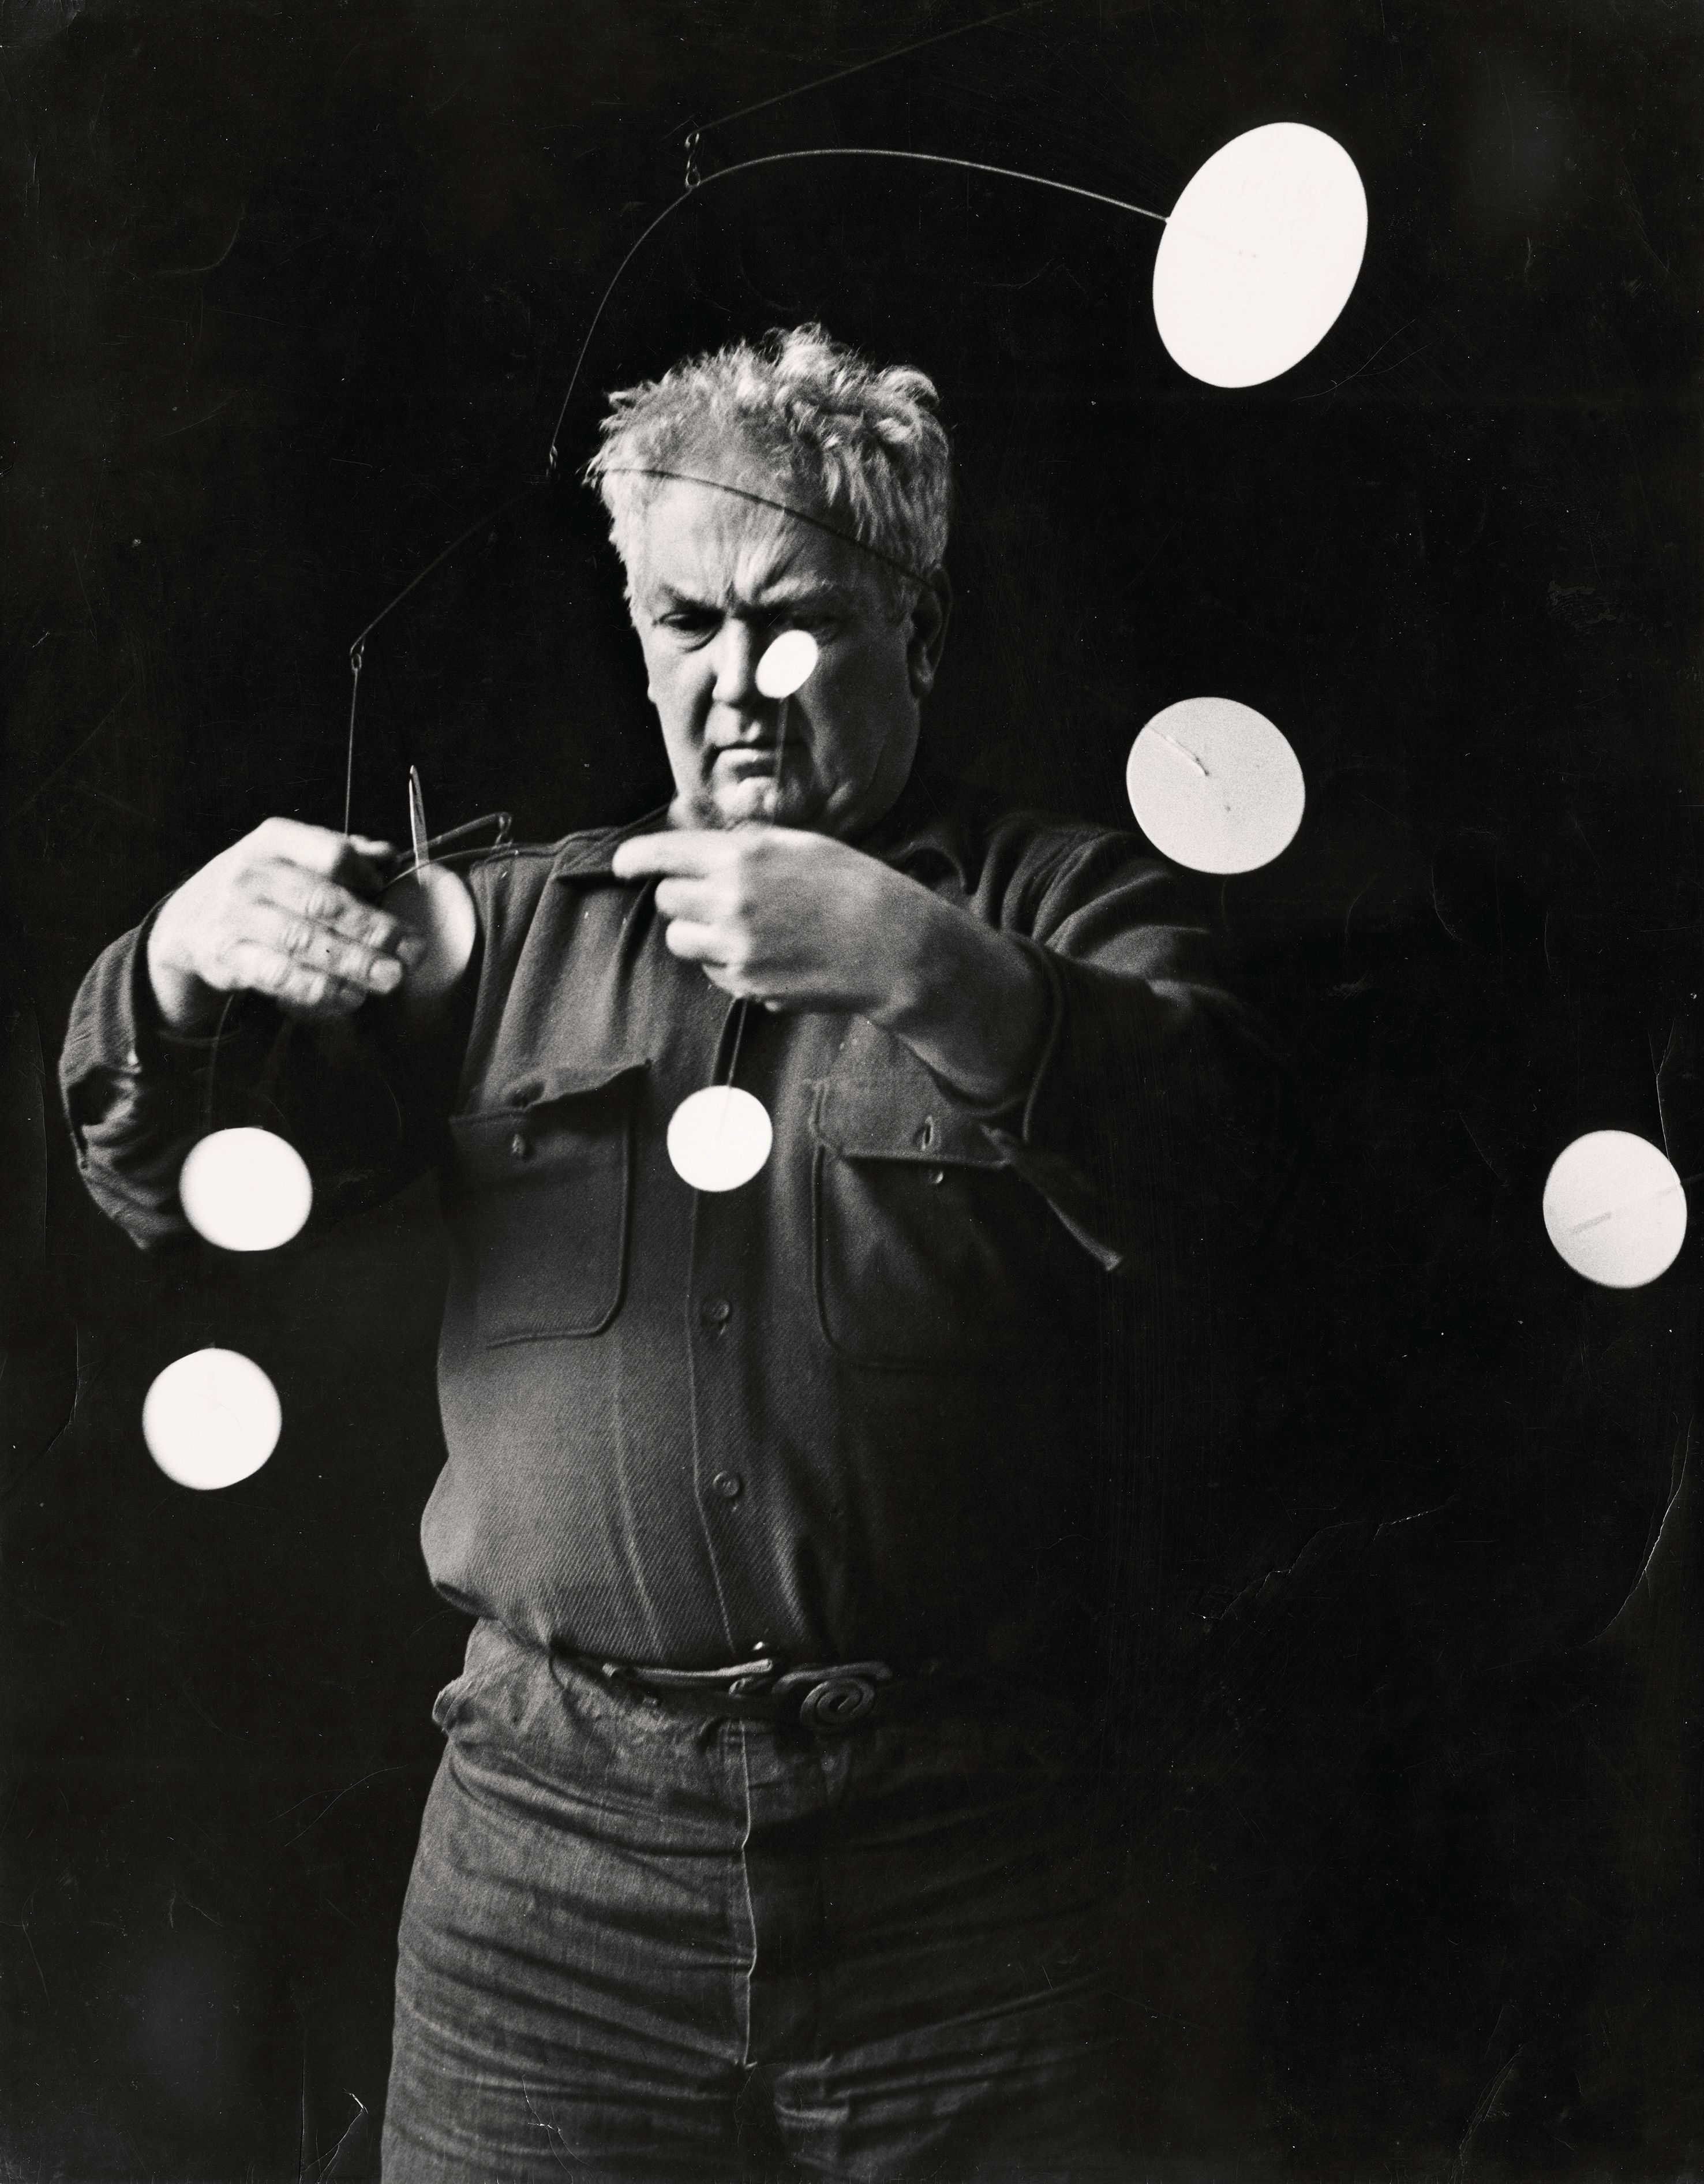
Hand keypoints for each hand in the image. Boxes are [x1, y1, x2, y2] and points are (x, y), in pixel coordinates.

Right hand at [145, 818, 414, 1030]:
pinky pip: (281, 976)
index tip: (389, 893)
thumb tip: (390, 856)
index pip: (329, 854)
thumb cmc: (262, 884)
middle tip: (412, 952)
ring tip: (390, 978)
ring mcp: (236, 917)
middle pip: (322, 902)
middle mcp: (251, 874)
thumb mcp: (292, 856)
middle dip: (373, 929)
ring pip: (303, 942)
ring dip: (353, 963)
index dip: (365, 875)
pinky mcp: (228, 958)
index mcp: (274, 840)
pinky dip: (320, 989)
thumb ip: (340, 854)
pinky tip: (351, 996)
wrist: (189, 919)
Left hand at [610, 826, 1049, 1103]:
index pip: (662, 855)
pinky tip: (768, 950)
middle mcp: (730, 904)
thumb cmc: (851, 884)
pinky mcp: (748, 985)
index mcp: (741, 858)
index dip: (635, 858)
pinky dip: (726, 961)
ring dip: (697, 931)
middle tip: (715, 893)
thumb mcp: (797, 844)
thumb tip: (686, 819)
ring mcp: (736, 949)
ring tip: (740, 924)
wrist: (891, 945)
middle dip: (683, 894)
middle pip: (668, 899)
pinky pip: (712, 971)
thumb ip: (738, 837)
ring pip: (681, 940)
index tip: (623, 865)